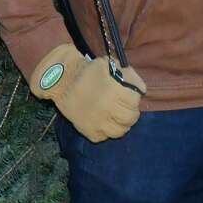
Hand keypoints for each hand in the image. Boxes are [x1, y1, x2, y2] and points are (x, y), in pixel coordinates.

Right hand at [30, 44, 144, 142]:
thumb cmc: (89, 71)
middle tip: (124, 108)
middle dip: (130, 112)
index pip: (135, 101)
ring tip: (115, 117)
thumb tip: (141, 90)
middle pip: (130, 119)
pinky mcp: (88, 131)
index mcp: (114, 91)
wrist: (62, 80)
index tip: (129, 96)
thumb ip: (128, 75)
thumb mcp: (109, 65)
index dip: (134, 98)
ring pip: (119, 132)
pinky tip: (102, 122)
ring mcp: (98, 123)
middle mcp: (108, 109)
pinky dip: (105, 131)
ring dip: (120, 124)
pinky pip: (104, 137)